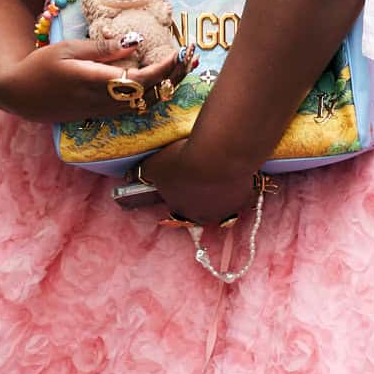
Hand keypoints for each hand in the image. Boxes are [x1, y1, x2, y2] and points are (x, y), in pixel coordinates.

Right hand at [0, 35, 190, 124]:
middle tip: (190, 59)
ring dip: (166, 87)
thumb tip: (136, 41)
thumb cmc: (42, 66)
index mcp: (95, 83)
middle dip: (173, 78)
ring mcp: (103, 112)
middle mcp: (103, 102)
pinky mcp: (101, 114)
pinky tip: (160, 81)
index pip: (140, 80)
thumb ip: (104, 48)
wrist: (21, 95)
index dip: (162, 69)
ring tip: (182, 68)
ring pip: (145, 104)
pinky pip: (134, 107)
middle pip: (149, 95)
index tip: (177, 52)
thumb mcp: (70, 50)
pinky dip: (152, 94)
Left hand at [131, 133, 259, 226]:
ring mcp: (228, 208)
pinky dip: (239, 182)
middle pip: (204, 207)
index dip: (180, 191)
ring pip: (224, 200)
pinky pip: (241, 192)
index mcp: (183, 211)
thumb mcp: (154, 166)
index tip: (182, 177)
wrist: (216, 156)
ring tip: (219, 168)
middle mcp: (206, 216)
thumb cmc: (182, 163)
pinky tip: (234, 168)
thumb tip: (128, 175)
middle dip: (202, 193)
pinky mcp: (245, 197)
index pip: (179, 205)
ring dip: (221, 188)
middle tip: (202, 173)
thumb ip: (143, 172)